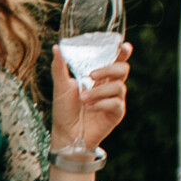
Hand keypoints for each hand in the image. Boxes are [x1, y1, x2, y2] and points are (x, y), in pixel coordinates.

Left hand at [52, 38, 129, 155]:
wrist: (65, 134)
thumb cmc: (64, 110)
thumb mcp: (60, 87)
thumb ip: (60, 68)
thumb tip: (56, 47)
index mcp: (99, 78)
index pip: (115, 61)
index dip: (122, 53)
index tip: (124, 46)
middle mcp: (109, 87)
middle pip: (122, 70)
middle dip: (109, 69)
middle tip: (91, 75)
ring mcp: (114, 100)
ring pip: (118, 87)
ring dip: (98, 91)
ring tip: (83, 98)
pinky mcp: (116, 114)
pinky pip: (116, 103)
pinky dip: (102, 104)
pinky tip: (90, 107)